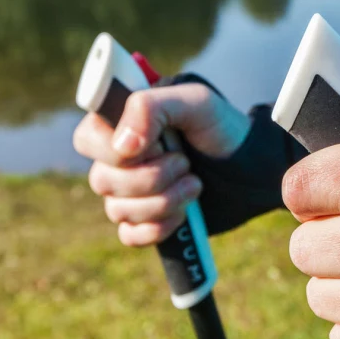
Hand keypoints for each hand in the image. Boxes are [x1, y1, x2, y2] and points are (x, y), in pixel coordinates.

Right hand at [73, 82, 250, 245]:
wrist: (252, 167)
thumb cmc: (221, 127)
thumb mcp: (195, 102)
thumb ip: (152, 107)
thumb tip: (122, 145)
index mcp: (119, 125)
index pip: (87, 140)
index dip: (118, 151)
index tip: (156, 146)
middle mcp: (116, 160)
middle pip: (102, 180)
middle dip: (152, 177)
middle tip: (186, 163)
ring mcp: (128, 193)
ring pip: (118, 210)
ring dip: (164, 201)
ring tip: (195, 183)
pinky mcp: (144, 221)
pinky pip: (130, 236)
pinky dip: (158, 228)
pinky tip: (184, 214)